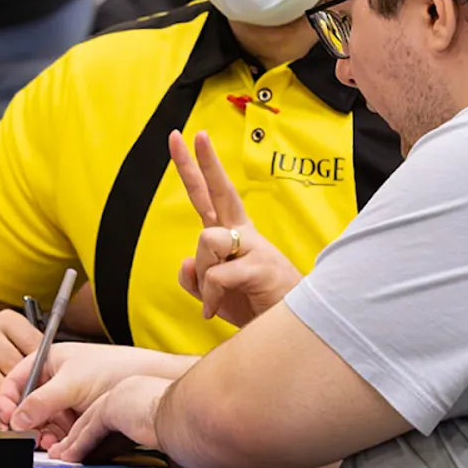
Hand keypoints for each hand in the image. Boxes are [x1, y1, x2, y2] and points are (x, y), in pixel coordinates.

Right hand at [0, 308, 41, 405]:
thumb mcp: (20, 340)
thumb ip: (36, 355)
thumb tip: (56, 378)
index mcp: (7, 320)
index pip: (35, 348)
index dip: (44, 371)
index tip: (49, 384)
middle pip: (13, 367)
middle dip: (26, 387)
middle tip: (35, 399)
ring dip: (8, 398)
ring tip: (18, 405)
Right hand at [0, 342, 192, 446]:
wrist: (149, 381)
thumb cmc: (114, 368)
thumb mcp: (71, 383)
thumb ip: (41, 401)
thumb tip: (16, 419)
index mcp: (47, 361)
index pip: (16, 380)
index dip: (6, 399)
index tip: (4, 418)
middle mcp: (54, 381)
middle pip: (26, 405)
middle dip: (23, 423)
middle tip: (21, 437)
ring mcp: (66, 400)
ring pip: (42, 422)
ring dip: (38, 435)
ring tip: (42, 444)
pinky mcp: (78, 418)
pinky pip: (58, 432)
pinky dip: (54, 441)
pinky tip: (55, 447)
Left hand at [169, 130, 298, 326]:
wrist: (289, 333)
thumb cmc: (255, 308)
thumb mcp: (214, 294)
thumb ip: (195, 277)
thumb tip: (186, 263)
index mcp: (233, 235)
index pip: (210, 195)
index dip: (196, 167)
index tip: (184, 137)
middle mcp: (244, 234)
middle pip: (217, 191)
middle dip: (196, 163)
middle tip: (178, 135)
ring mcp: (254, 247)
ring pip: (205, 240)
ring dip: (203, 272)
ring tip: (218, 296)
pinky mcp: (259, 266)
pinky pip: (215, 274)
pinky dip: (209, 297)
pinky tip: (216, 311)